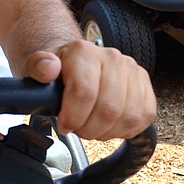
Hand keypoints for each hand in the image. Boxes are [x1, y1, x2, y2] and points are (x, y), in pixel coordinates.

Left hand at [24, 40, 155, 139]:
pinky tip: (109, 125)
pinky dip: (126, 130)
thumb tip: (48, 70)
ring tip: (92, 126)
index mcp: (84, 51)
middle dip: (89, 128)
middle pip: (108, 109)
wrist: (76, 62)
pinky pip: (143, 118)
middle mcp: (112, 57)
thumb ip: (38, 66)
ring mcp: (132, 71)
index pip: (84, 93)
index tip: (64, 125)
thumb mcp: (37, 65)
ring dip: (107, 132)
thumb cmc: (58, 68)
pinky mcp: (146, 87)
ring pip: (128, 117)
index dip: (73, 117)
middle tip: (78, 128)